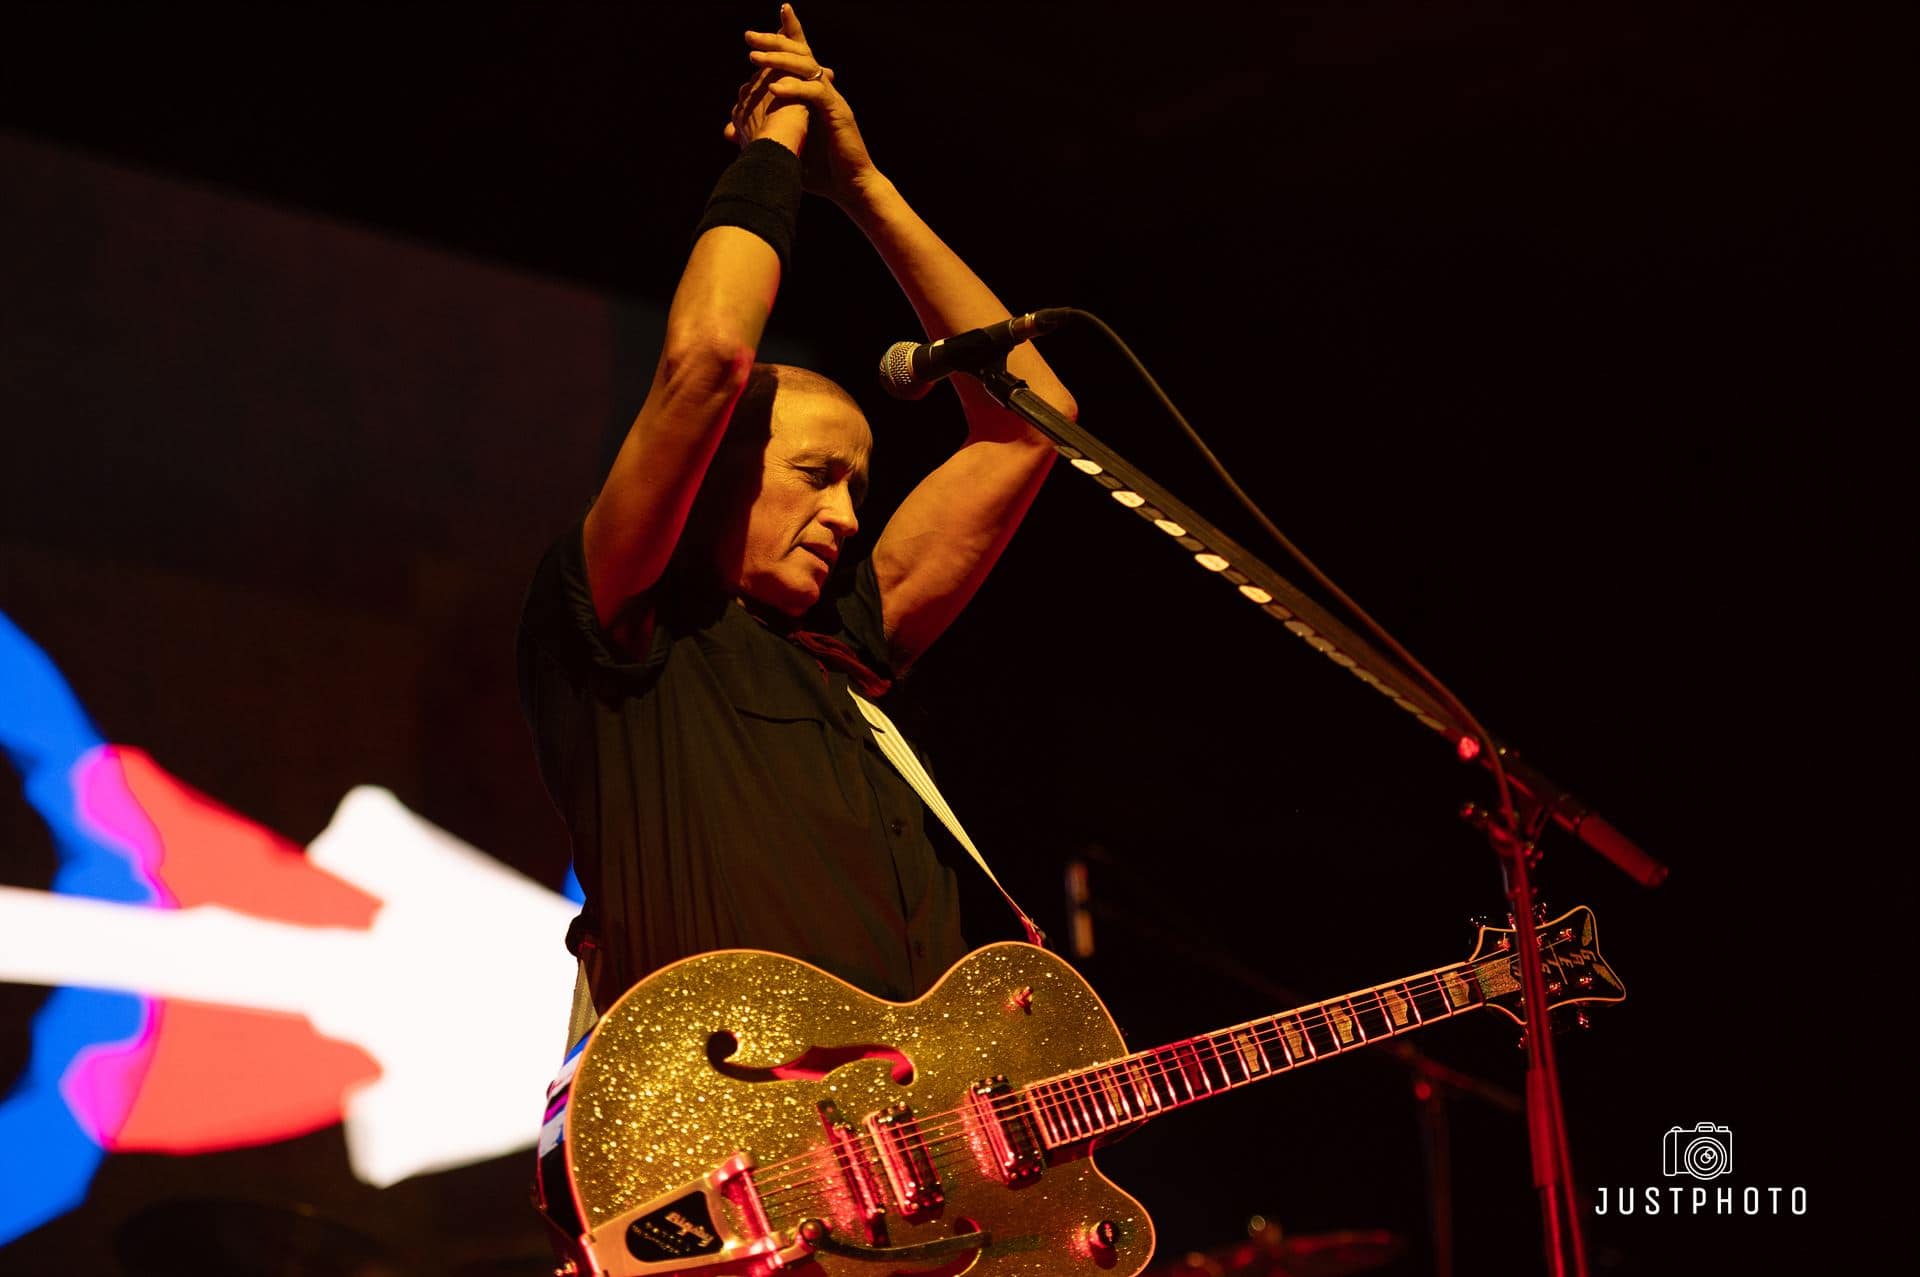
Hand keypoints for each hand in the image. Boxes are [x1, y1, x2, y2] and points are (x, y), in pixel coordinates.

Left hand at [727, 5, 879, 206]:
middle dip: (774, 41)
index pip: (795, 59)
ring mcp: (831, 99)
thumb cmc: (818, 171)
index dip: (779, 39)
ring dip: (779, 59)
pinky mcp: (838, 112)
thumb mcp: (782, 148)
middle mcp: (822, 90)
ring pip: (806, 66)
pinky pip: (816, 92)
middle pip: (799, 53)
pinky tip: (774, 90)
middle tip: (748, 36)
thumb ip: (758, 133)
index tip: (753, 35)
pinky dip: (795, 89)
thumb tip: (729, 130)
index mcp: (809, 95)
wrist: (848, 188)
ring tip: (754, 58)